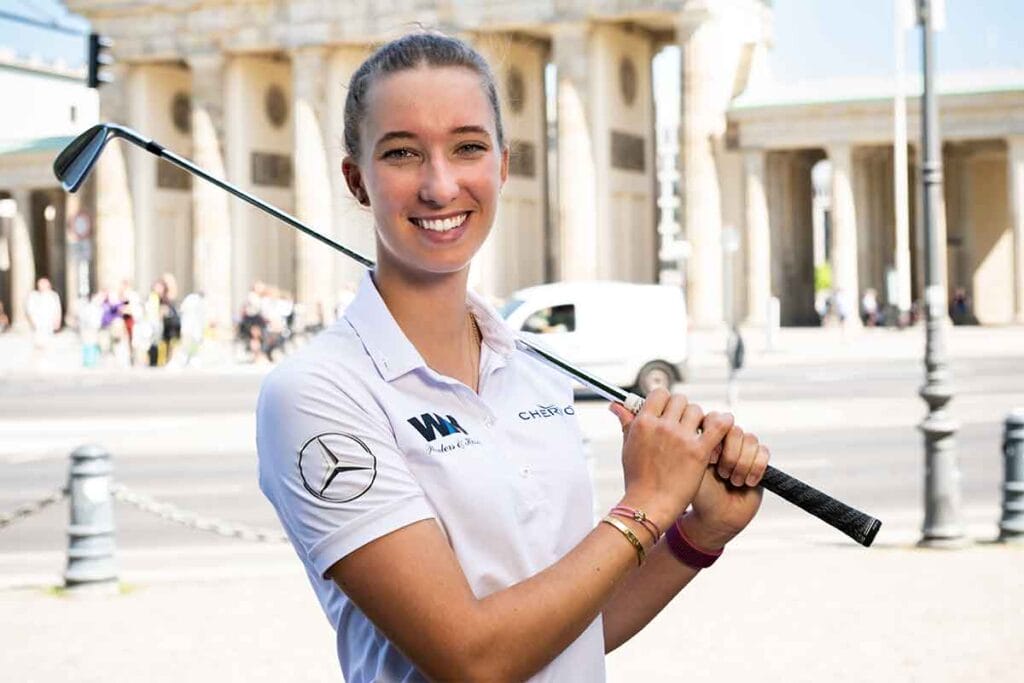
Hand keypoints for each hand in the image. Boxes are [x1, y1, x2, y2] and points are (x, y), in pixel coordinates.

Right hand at [609, 390, 732, 531]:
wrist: (649, 505)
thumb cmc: (637, 479)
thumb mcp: (628, 447)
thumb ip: (626, 422)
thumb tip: (616, 405)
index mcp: (643, 423)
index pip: (660, 393)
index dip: (665, 401)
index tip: (667, 411)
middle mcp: (662, 426)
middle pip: (680, 400)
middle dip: (682, 410)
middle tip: (682, 424)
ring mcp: (681, 438)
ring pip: (697, 411)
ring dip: (697, 420)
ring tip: (696, 434)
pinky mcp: (698, 451)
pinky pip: (718, 426)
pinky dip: (723, 423)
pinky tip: (723, 426)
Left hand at [684, 422, 769, 550]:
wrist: (718, 517)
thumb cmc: (702, 495)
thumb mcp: (694, 469)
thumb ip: (701, 445)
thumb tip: (712, 427)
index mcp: (706, 439)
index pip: (715, 418)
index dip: (716, 437)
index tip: (710, 459)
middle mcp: (725, 441)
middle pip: (735, 429)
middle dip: (730, 455)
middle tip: (722, 474)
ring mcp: (743, 450)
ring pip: (751, 439)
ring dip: (742, 464)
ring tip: (733, 481)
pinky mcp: (759, 460)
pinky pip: (764, 452)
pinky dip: (756, 468)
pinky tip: (747, 482)